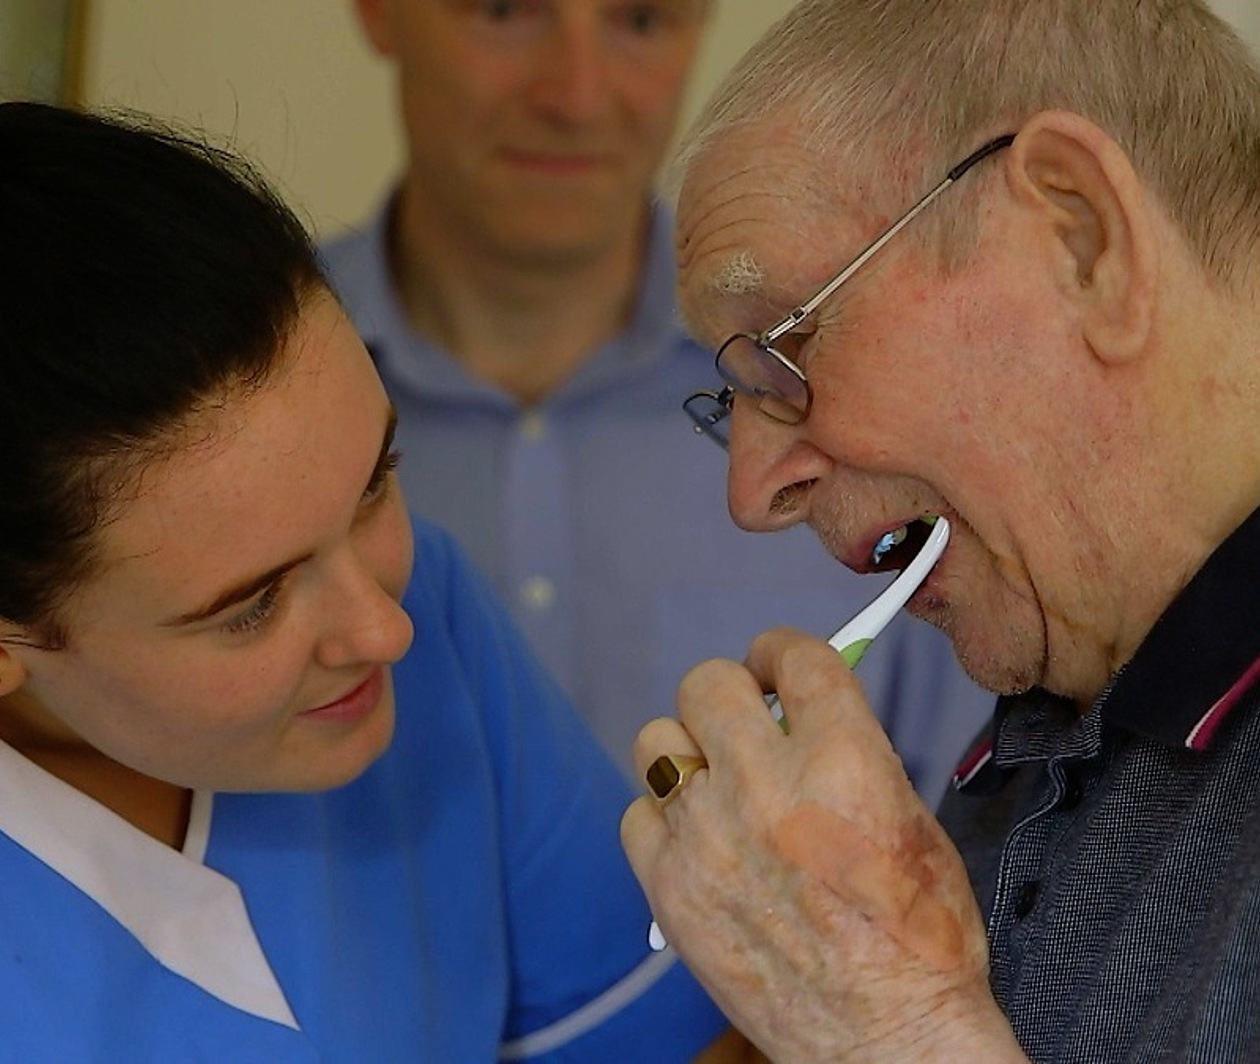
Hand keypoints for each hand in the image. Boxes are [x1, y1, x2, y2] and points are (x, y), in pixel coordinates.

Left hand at [622, 628, 1026, 1062]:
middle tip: (745, 720)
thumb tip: (802, 714)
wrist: (888, 1040)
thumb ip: (852, 754)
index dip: (783, 650)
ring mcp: (708, 838)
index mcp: (843, 763)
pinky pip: (636, 814)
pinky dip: (663, 820)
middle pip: (708, 682)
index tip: (776, 662)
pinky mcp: (670, 888)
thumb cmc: (918, 943)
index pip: (795, 658)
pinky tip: (695, 840)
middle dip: (730, 692)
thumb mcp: (912, 821)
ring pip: (656, 741)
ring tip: (715, 781)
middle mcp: (767, 788)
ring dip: (688, 751)